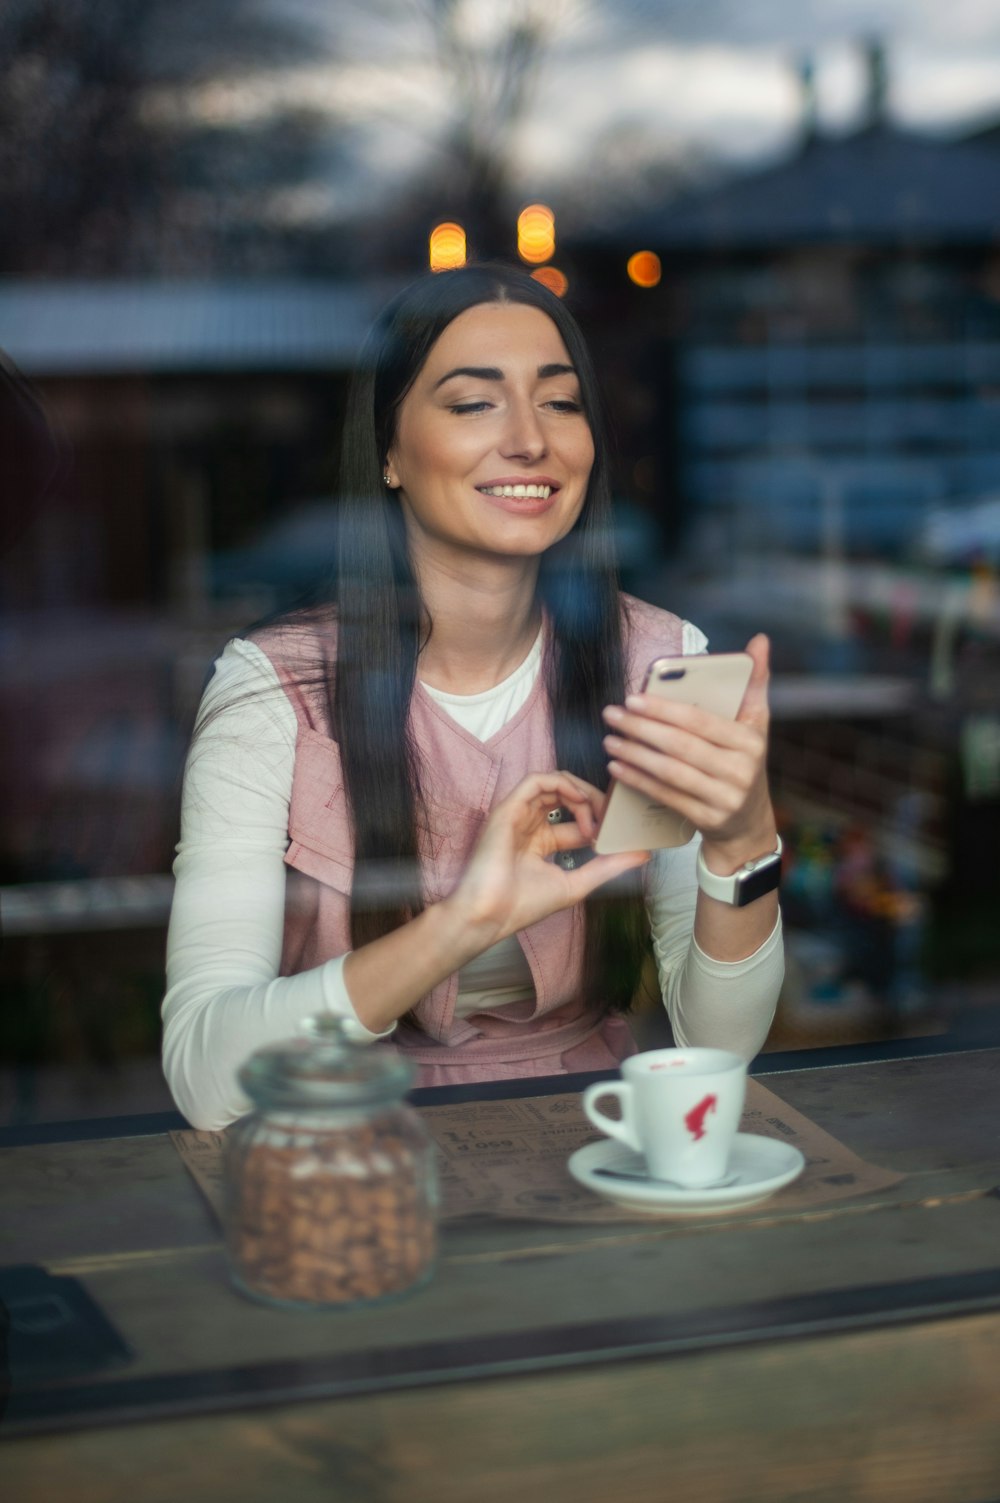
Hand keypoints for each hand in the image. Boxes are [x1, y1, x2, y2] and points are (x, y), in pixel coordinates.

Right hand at [447, 770, 649, 943]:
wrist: (489, 915)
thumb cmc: (523, 905)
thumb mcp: (576, 884)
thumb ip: (608, 866)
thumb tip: (643, 854)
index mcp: (543, 843)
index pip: (578, 820)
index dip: (601, 821)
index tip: (620, 832)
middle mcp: (531, 825)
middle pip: (568, 797)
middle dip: (595, 801)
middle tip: (613, 815)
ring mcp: (519, 815)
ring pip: (555, 783)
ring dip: (582, 792)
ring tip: (597, 812)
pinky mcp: (508, 808)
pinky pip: (536, 781)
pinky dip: (561, 783)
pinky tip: (579, 798)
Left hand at [601, 634, 777, 874]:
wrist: (749, 822)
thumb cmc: (744, 761)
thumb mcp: (755, 724)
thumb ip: (754, 682)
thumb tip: (759, 640)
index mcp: (750, 740)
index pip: (700, 721)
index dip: (664, 709)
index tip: (633, 698)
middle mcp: (741, 770)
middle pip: (680, 745)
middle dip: (641, 728)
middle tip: (611, 714)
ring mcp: (725, 798)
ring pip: (670, 772)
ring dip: (634, 755)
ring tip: (610, 740)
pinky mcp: (708, 820)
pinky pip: (666, 796)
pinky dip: (639, 781)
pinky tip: (618, 768)